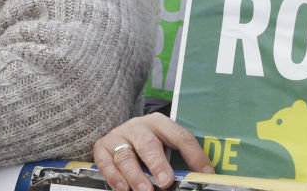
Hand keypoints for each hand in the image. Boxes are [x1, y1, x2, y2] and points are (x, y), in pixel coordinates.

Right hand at [93, 113, 213, 190]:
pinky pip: (106, 163)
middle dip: (158, 164)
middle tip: (165, 182)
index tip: (204, 173)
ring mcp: (119, 136)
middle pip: (149, 145)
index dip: (194, 155)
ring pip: (126, 156)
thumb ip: (177, 158)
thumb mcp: (164, 142)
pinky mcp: (102, 147)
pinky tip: (123, 188)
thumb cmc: (147, 142)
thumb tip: (199, 177)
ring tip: (145, 190)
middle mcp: (139, 126)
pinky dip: (114, 177)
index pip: (181, 137)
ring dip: (136, 175)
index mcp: (161, 123)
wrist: (119, 133)